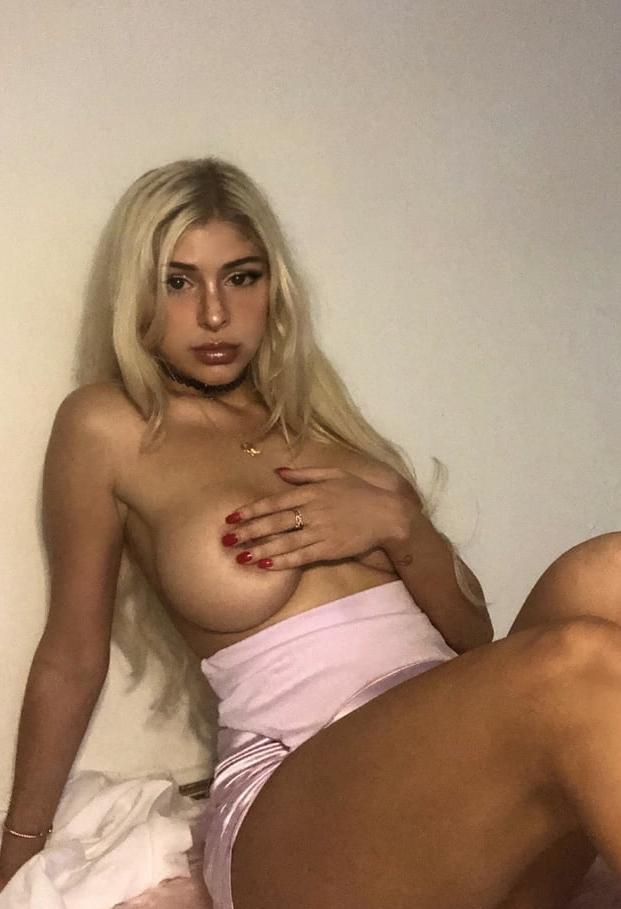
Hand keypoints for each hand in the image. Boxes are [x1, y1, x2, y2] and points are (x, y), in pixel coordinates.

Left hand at [221, 466, 411, 569]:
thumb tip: (278, 472)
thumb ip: (304, 474)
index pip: (274, 502)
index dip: (251, 510)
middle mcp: (313, 511)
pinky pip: (301, 556)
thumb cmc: (360, 492)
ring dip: (260, 549)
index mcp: (311, 492)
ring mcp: (321, 531)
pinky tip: (266, 565)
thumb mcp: (334, 474)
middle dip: (248, 531)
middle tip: (227, 539)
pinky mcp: (329, 549)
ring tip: (240, 557)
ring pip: (284, 541)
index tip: (232, 517)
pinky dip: (283, 561)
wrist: (388, 514)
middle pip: (274, 522)